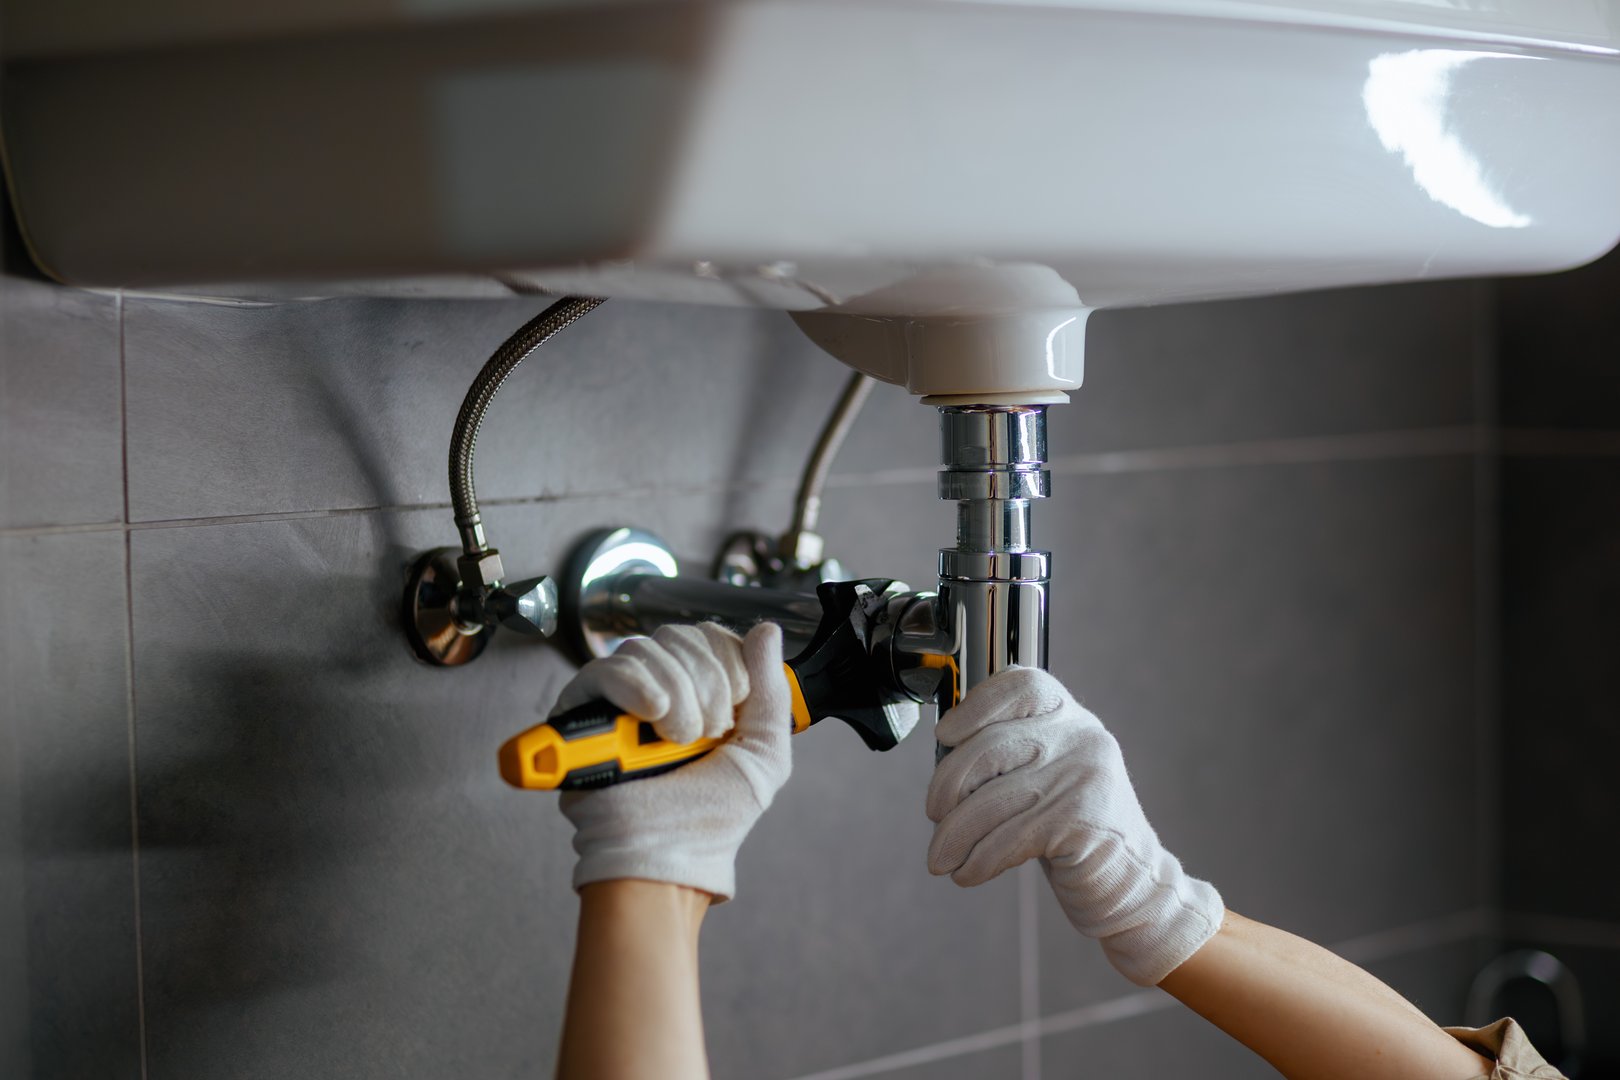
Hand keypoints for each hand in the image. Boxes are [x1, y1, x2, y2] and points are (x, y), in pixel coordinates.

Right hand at [557, 622, 792, 901]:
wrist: (667, 855)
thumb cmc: (711, 818)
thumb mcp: (763, 753)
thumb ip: (771, 689)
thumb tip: (766, 631)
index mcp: (702, 693)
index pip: (712, 637)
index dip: (729, 664)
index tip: (733, 710)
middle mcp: (661, 689)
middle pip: (682, 637)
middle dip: (706, 686)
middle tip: (705, 735)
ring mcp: (620, 700)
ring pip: (646, 649)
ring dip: (675, 697)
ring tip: (675, 741)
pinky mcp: (582, 713)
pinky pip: (605, 669)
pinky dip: (634, 687)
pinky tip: (651, 714)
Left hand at [925, 666, 1223, 985]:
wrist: (1134, 882)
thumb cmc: (1074, 827)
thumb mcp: (1046, 774)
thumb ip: (1007, 754)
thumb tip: (941, 760)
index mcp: (1070, 715)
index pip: (1019, 686)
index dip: (974, 706)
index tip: (945, 737)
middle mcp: (1082, 736)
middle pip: (990, 747)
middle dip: (948, 785)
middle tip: (934, 815)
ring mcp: (1085, 777)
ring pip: (992, 800)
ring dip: (954, 835)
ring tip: (941, 858)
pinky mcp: (1082, 822)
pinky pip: (1009, 838)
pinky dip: (979, 859)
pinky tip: (968, 873)